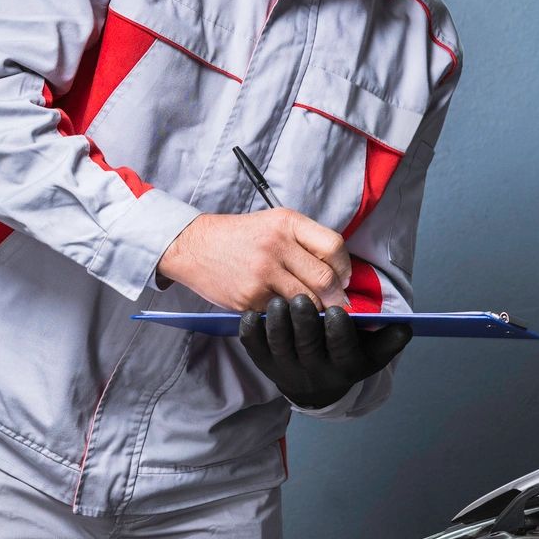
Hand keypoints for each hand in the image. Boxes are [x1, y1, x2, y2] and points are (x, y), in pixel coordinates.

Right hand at [157, 210, 351, 311]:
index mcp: (287, 222)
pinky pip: (282, 312)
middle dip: (336, 296)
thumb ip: (306, 241)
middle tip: (336, 303)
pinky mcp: (250, 296)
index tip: (343, 279)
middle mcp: (276, 245)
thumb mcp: (274, 223)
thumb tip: (340, 273)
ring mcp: (262, 272)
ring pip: (307, 300)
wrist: (194, 246)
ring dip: (315, 309)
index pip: (333, 246)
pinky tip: (284, 310)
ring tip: (312, 308)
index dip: (344, 268)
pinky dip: (288, 315)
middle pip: (324, 278)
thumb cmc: (239, 237)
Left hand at [240, 296, 412, 408]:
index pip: (341, 349)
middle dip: (304, 322)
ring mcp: (285, 369)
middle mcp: (314, 372)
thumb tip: (405, 328)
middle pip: (307, 346)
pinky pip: (253, 348)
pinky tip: (253, 312)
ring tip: (278, 301)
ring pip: (278, 347)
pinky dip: (251, 331)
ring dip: (277, 323)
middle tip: (302, 298)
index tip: (338, 310)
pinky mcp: (263, 363)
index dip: (339, 331)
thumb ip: (388, 338)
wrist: (315, 383)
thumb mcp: (372, 351)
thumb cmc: (346, 354)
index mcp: (343, 366)